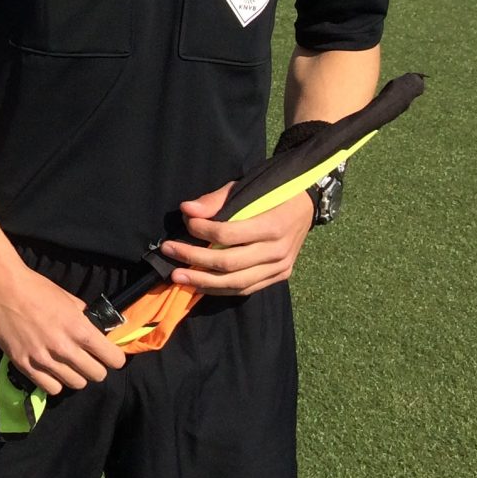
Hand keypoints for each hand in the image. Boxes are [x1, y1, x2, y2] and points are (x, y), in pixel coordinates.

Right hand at [0, 260, 125, 396]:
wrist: (2, 287)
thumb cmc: (37, 288)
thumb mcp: (69, 299)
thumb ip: (84, 318)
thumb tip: (96, 330)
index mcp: (80, 329)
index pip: (114, 359)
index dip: (114, 357)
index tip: (107, 355)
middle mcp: (64, 348)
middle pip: (97, 375)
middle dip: (96, 367)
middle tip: (87, 360)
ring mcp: (44, 359)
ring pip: (76, 384)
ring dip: (76, 375)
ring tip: (67, 366)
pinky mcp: (24, 364)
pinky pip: (51, 388)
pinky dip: (55, 382)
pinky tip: (51, 371)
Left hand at [163, 181, 313, 295]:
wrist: (307, 205)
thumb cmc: (273, 193)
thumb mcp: (246, 188)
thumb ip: (216, 200)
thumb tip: (187, 209)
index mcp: (272, 225)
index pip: (228, 235)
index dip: (202, 231)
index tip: (186, 224)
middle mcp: (278, 251)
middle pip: (229, 263)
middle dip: (194, 259)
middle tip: (168, 251)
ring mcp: (280, 267)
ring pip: (236, 282)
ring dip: (202, 281)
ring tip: (177, 276)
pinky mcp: (279, 276)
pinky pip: (246, 289)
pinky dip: (220, 289)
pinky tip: (199, 285)